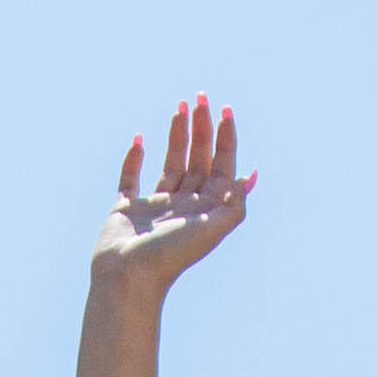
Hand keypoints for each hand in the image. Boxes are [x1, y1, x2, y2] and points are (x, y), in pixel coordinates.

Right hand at [91, 96, 253, 294]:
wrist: (128, 278)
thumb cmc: (170, 256)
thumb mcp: (212, 230)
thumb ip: (234, 204)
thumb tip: (249, 177)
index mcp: (205, 209)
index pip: (220, 166)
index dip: (225, 138)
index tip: (225, 110)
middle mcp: (184, 205)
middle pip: (198, 159)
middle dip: (202, 128)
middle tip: (201, 97)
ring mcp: (155, 206)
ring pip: (171, 163)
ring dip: (177, 135)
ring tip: (180, 107)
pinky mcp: (127, 209)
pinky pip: (131, 178)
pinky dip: (134, 159)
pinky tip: (140, 139)